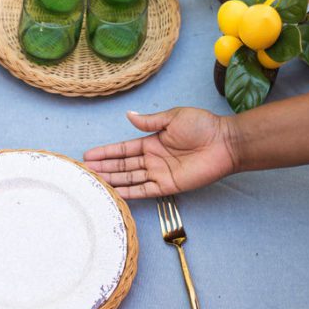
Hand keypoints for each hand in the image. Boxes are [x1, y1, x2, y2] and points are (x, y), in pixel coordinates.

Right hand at [83, 108, 238, 198]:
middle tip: (84, 171)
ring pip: (130, 178)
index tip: (89, 155)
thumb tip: (129, 115)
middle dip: (104, 168)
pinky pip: (145, 191)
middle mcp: (153, 159)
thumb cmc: (202, 126)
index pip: (123, 149)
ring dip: (112, 180)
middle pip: (122, 165)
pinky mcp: (168, 186)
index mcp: (152, 142)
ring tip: (93, 182)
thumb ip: (149, 121)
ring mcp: (159, 174)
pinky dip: (130, 193)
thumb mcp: (173, 117)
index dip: (106, 152)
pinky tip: (115, 193)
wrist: (224, 142)